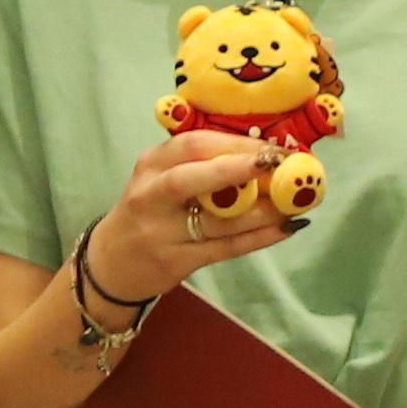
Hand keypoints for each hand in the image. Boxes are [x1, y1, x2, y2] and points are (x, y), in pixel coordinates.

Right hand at [86, 132, 304, 310]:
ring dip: (262, 210)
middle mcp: (150, 196)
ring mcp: (162, 232)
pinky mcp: (176, 262)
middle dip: (240, 168)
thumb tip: (262, 151)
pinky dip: (259, 238)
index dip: (235, 143)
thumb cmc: (147, 212)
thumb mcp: (158, 178)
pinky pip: (225, 248)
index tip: (273, 144)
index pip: (191, 145)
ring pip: (218, 219)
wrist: (111, 264)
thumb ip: (197, 164)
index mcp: (150, 166)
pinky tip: (285, 229)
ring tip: (295, 202)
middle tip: (280, 165)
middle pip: (193, 178)